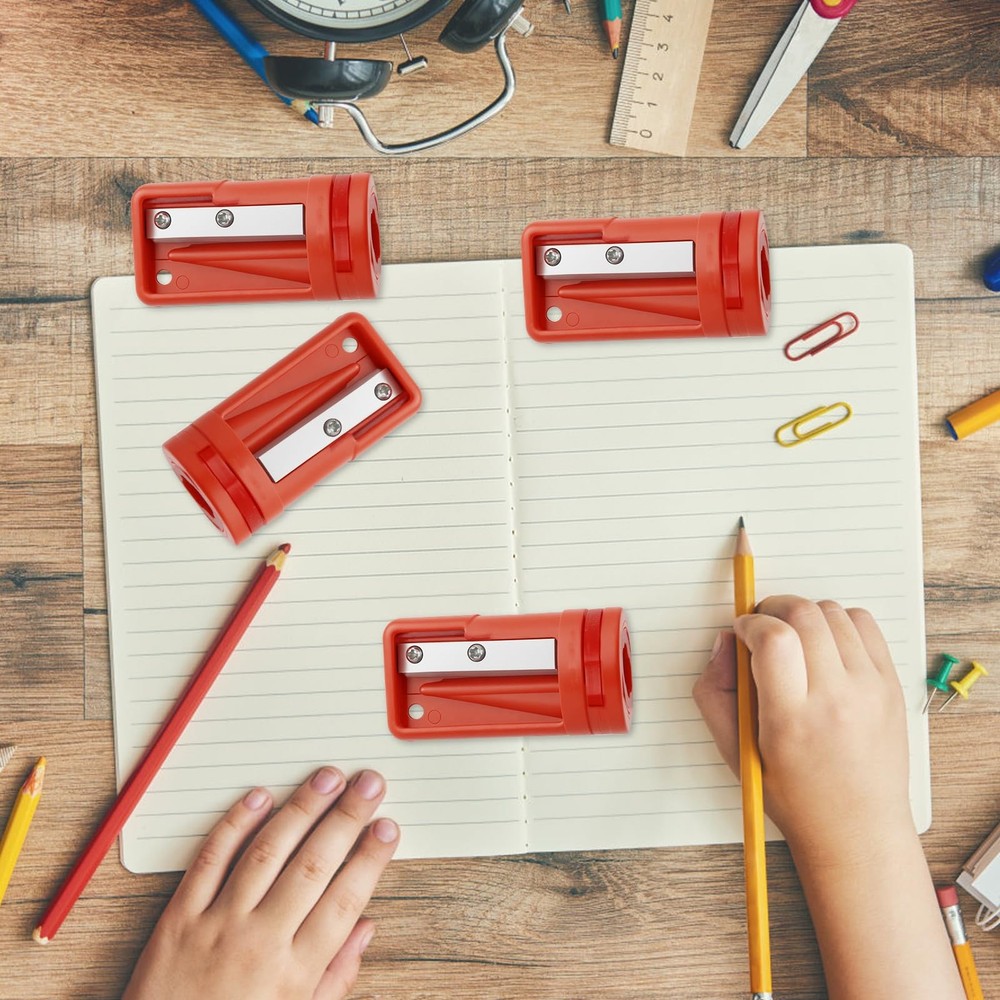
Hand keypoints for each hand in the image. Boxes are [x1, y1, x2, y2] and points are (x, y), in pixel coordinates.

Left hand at [123, 767, 398, 999]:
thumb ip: (334, 978)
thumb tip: (364, 929)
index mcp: (294, 975)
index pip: (344, 900)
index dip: (370, 858)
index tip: (386, 828)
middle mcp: (259, 943)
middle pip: (314, 864)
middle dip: (347, 817)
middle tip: (369, 785)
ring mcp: (217, 925)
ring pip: (267, 851)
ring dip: (302, 808)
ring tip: (327, 779)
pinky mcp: (179, 918)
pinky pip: (209, 860)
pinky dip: (234, 824)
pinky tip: (260, 797)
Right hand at [693, 596, 912, 862]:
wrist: (857, 829)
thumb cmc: (793, 796)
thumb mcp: (735, 752)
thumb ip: (715, 693)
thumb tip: (724, 642)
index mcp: (791, 719)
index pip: (774, 639)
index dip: (750, 623)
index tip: (742, 632)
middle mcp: (836, 699)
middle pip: (804, 614)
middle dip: (773, 608)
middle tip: (763, 627)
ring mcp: (870, 689)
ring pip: (833, 612)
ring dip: (804, 614)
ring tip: (794, 640)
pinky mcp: (891, 684)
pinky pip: (864, 623)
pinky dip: (838, 622)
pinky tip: (824, 646)